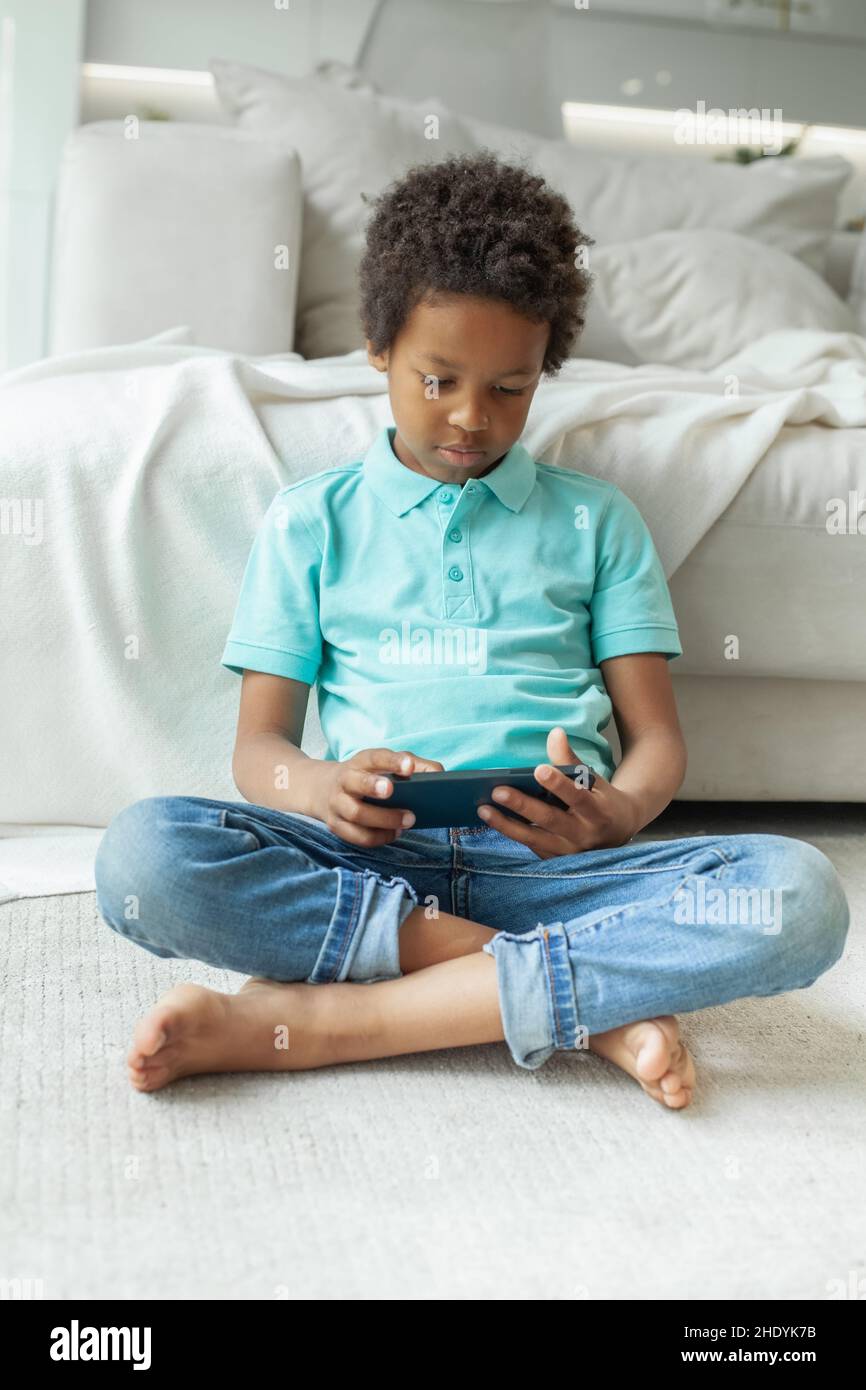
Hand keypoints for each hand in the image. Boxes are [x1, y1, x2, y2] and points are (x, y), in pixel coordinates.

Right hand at [314, 746, 444, 847]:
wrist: (324, 789)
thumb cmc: (368, 776)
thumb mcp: (386, 765)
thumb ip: (414, 765)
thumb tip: (439, 773)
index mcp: (360, 762)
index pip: (374, 758)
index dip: (391, 761)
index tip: (408, 766)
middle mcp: (345, 781)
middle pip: (356, 783)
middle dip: (374, 787)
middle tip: (395, 792)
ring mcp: (338, 805)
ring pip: (356, 813)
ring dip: (384, 819)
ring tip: (409, 820)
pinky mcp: (337, 826)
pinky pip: (357, 836)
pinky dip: (378, 837)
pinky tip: (395, 834)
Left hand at [476, 726, 639, 859]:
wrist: (618, 832)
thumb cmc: (601, 799)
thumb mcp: (593, 779)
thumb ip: (570, 759)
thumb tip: (555, 733)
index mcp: (598, 811)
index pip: (577, 796)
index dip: (559, 784)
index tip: (538, 770)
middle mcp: (584, 834)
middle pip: (550, 819)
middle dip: (522, 806)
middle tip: (497, 791)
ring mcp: (569, 851)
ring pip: (534, 838)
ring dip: (507, 825)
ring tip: (483, 809)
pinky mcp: (557, 859)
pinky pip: (531, 846)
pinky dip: (511, 833)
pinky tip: (492, 820)